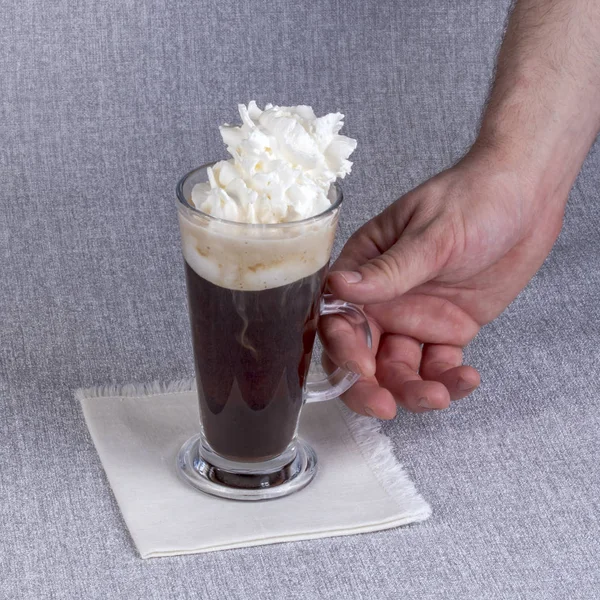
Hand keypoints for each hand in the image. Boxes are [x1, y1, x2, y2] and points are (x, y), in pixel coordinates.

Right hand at [322, 151, 565, 417]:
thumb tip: (339, 287)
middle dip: (370, 386)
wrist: (527, 198)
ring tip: (441, 394)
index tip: (363, 369)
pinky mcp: (447, 330)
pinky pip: (439, 366)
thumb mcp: (432, 234)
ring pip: (400, 368)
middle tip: (387, 407)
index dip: (343, 349)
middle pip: (363, 354)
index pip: (339, 316)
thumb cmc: (474, 198)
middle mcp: (384, 299)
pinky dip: (449, 380)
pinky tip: (467, 378)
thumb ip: (389, 270)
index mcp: (365, 269)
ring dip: (413, 390)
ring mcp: (415, 317)